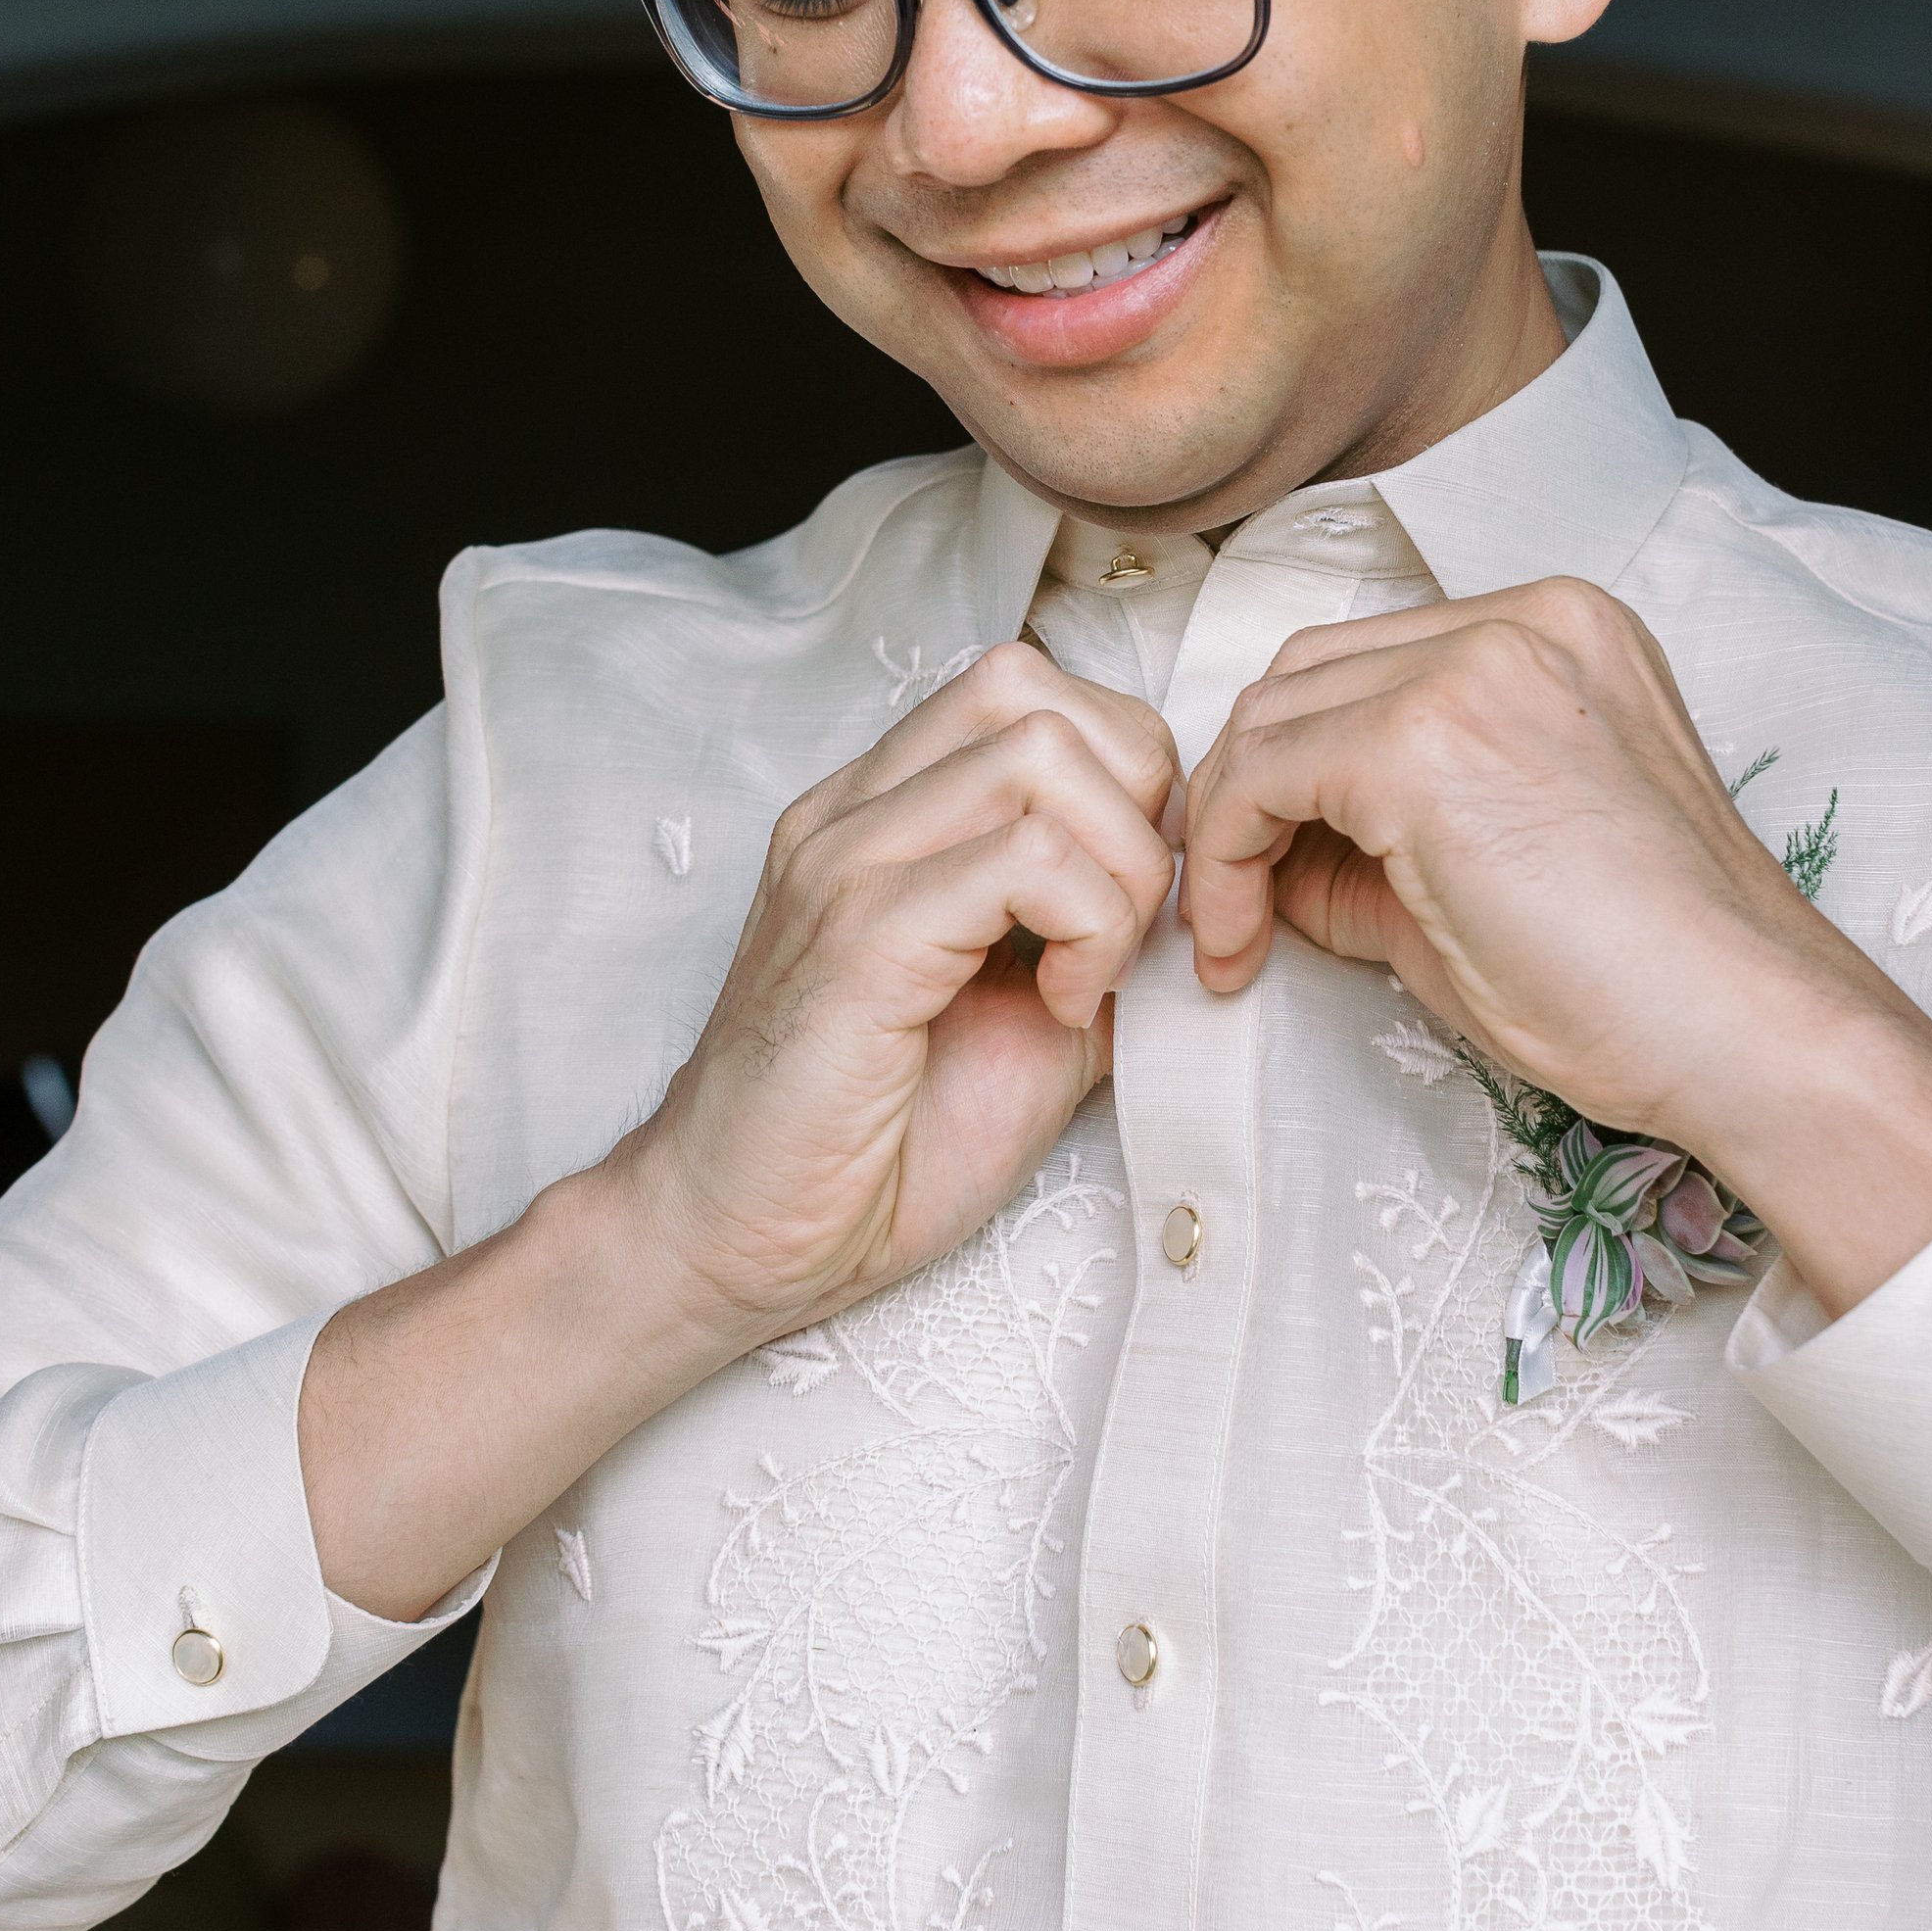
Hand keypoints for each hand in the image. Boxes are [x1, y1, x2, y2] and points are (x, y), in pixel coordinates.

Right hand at [616, 640, 1177, 1341]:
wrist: (734, 1241)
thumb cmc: (870, 1147)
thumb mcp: (1025, 1021)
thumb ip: (1096, 938)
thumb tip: (1197, 903)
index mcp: (881, 816)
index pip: (1026, 689)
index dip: (1120, 775)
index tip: (1131, 899)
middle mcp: (854, 814)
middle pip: (1035, 690)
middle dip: (1130, 797)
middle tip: (1127, 923)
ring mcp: (846, 863)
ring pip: (1042, 755)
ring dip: (1117, 866)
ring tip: (1094, 971)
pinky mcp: (859, 937)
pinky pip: (1026, 859)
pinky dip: (1089, 926)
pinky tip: (1065, 1008)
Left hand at [1178, 578, 1931, 1311]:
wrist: (1745, 1033)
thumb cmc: (1646, 981)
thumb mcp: (1495, 870)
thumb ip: (1381, 836)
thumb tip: (1268, 859)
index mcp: (1557, 632)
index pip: (1370, 668)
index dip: (1298, 771)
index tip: (1269, 878)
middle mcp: (1519, 623)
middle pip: (1307, 677)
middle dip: (1251, 792)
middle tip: (1235, 908)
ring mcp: (1473, 668)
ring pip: (1272, 718)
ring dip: (1231, 828)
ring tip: (1240, 937)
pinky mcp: (1421, 739)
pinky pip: (1261, 780)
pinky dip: (1225, 859)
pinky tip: (1243, 943)